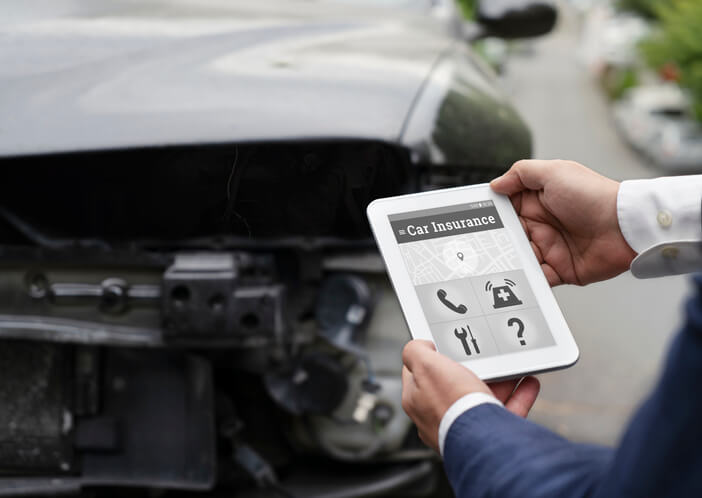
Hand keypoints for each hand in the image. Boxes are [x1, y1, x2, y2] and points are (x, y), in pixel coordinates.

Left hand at [401, 340, 539, 452]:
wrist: (481, 439)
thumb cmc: (450, 404)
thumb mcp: (425, 365)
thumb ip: (416, 352)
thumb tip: (420, 345)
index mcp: (418, 399)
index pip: (418, 373)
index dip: (429, 356)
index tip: (443, 345)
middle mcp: (439, 415)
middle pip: (455, 383)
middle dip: (471, 367)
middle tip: (481, 356)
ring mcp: (464, 425)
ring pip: (482, 397)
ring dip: (499, 380)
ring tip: (509, 366)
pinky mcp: (489, 434)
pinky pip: (506, 410)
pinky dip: (519, 396)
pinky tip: (527, 383)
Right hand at [490, 159, 635, 285]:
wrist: (626, 227)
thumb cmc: (594, 196)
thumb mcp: (555, 172)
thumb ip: (521, 174)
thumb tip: (495, 184)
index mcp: (536, 201)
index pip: (504, 208)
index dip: (489, 213)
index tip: (473, 218)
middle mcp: (540, 225)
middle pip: (507, 236)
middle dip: (494, 241)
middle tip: (480, 246)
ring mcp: (549, 248)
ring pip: (518, 258)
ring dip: (508, 261)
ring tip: (495, 263)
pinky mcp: (559, 270)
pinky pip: (536, 277)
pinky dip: (526, 280)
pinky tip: (516, 278)